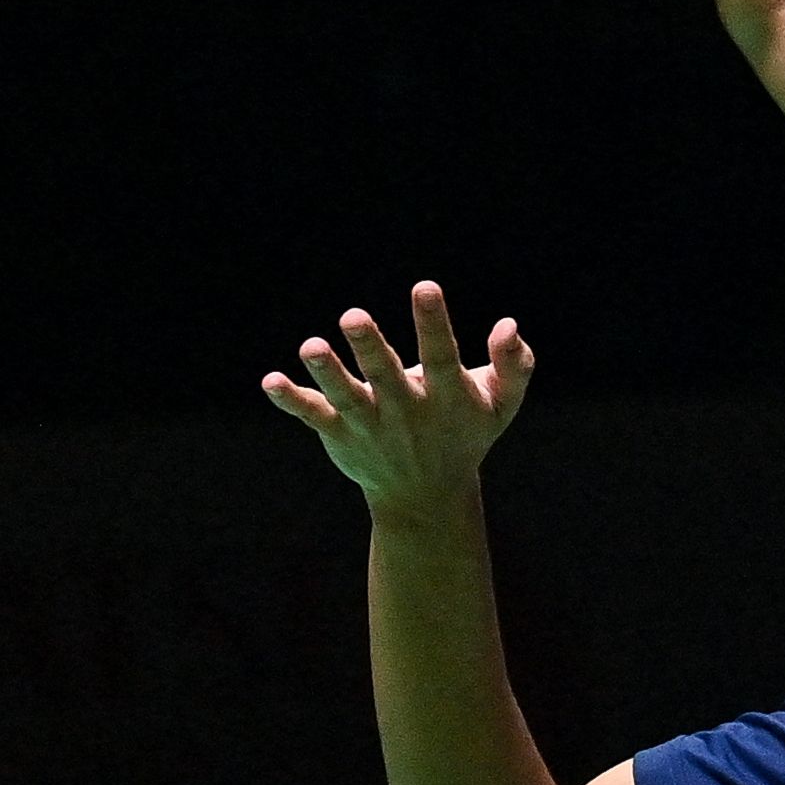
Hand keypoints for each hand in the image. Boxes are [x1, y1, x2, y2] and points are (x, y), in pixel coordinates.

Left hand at [264, 281, 534, 517]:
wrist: (427, 498)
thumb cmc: (467, 434)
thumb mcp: (503, 404)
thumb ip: (515, 363)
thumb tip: (508, 325)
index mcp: (446, 397)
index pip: (441, 355)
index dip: (433, 322)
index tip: (424, 286)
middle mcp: (405, 411)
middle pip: (385, 376)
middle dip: (369, 347)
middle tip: (352, 316)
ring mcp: (369, 425)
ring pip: (344, 397)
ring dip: (327, 373)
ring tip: (311, 347)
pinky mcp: (340, 435)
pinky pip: (313, 416)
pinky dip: (291, 400)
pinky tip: (270, 382)